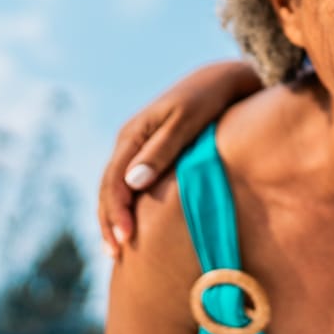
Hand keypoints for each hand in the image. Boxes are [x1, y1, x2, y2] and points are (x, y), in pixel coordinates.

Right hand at [98, 60, 262, 256]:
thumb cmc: (209, 98)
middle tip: (117, 254)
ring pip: (118, 188)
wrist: (224, 79)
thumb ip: (162, 150)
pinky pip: (133, 184)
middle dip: (110, 221)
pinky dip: (131, 206)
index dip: (116, 212)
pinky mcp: (155, 152)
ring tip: (119, 249)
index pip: (113, 181)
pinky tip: (137, 226)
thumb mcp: (187, 121)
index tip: (125, 240)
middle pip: (109, 188)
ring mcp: (140, 147)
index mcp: (133, 135)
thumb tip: (133, 184)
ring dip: (115, 217)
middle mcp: (130, 142)